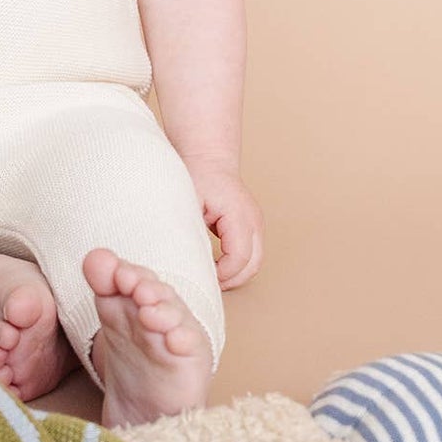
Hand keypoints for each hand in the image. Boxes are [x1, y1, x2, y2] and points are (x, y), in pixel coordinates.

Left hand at [188, 161, 263, 289]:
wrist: (209, 157)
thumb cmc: (197, 175)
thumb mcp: (188, 202)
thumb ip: (189, 230)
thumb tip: (185, 259)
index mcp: (238, 215)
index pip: (240, 256)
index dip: (223, 273)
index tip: (204, 275)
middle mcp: (253, 220)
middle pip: (253, 264)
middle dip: (232, 280)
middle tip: (209, 284)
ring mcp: (256, 224)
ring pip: (256, 262)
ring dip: (236, 274)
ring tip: (213, 277)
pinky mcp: (253, 226)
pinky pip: (252, 254)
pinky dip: (238, 265)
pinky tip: (218, 266)